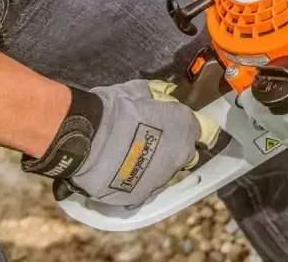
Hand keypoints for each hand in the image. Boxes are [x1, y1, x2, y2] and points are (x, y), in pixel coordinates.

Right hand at [21, 80, 219, 206]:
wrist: (87, 139)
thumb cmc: (114, 109)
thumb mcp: (138, 91)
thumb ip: (154, 94)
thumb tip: (160, 92)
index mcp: (185, 126)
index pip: (200, 130)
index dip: (185, 128)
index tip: (175, 127)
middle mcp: (181, 155)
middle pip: (184, 155)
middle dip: (173, 149)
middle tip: (150, 142)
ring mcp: (162, 179)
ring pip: (165, 175)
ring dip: (154, 168)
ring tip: (130, 160)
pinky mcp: (141, 197)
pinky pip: (143, 191)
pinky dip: (134, 184)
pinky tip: (120, 175)